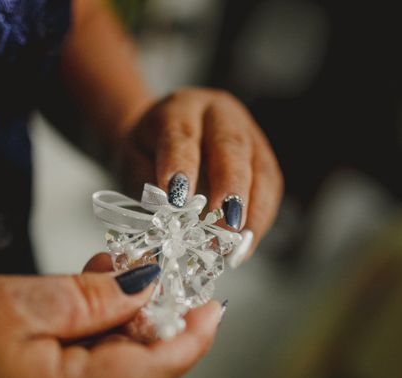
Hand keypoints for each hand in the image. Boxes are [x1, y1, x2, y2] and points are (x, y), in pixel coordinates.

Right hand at [0, 257, 220, 377]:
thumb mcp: (13, 302)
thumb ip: (92, 297)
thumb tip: (148, 286)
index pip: (163, 369)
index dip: (196, 332)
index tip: (215, 300)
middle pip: (141, 374)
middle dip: (151, 319)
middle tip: (144, 269)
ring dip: (119, 331)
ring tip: (105, 279)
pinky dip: (93, 353)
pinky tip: (78, 317)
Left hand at [119, 88, 283, 264]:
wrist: (163, 135)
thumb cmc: (146, 151)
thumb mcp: (132, 161)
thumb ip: (145, 183)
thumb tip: (168, 217)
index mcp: (180, 109)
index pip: (181, 136)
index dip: (182, 167)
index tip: (177, 200)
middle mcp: (219, 114)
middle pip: (232, 147)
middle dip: (231, 188)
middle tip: (226, 225)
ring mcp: (249, 134)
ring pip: (260, 168)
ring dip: (253, 210)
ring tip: (238, 243)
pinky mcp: (264, 159)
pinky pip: (270, 188)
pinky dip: (260, 219)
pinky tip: (245, 243)